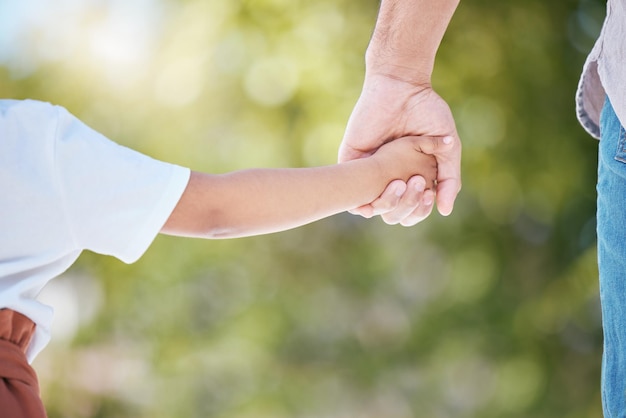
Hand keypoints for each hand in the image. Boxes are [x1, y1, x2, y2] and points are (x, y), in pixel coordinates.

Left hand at [339, 74, 461, 225]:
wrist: (401, 87)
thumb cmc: (427, 112)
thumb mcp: (447, 146)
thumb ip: (449, 178)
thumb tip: (445, 211)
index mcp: (411, 178)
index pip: (414, 210)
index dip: (421, 209)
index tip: (428, 193)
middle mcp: (390, 179)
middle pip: (395, 214)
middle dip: (407, 206)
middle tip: (417, 183)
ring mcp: (370, 171)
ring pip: (374, 208)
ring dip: (390, 204)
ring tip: (402, 182)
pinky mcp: (352, 161)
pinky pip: (352, 193)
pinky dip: (363, 201)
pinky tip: (379, 192)